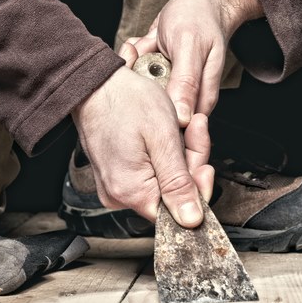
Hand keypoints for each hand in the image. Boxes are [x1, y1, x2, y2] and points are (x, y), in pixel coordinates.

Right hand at [71, 58, 213, 227]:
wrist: (96, 82)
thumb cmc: (126, 100)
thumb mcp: (163, 139)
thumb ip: (178, 184)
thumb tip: (191, 221)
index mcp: (132, 192)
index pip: (177, 214)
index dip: (197, 189)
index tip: (205, 165)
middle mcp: (119, 195)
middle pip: (172, 195)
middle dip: (190, 163)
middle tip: (193, 131)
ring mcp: (116, 185)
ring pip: (164, 180)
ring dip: (179, 154)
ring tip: (181, 125)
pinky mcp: (117, 173)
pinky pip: (150, 172)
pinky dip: (164, 153)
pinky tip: (166, 132)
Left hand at [131, 0, 262, 126]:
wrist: (200, 2)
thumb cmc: (200, 19)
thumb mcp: (190, 46)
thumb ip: (186, 82)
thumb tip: (183, 120)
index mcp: (199, 101)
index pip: (172, 124)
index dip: (152, 106)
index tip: (147, 74)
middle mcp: (184, 99)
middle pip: (149, 105)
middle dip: (142, 75)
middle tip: (149, 50)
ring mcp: (168, 88)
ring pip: (140, 86)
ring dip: (139, 60)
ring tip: (151, 43)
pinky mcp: (157, 76)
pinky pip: (137, 70)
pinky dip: (137, 52)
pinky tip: (147, 41)